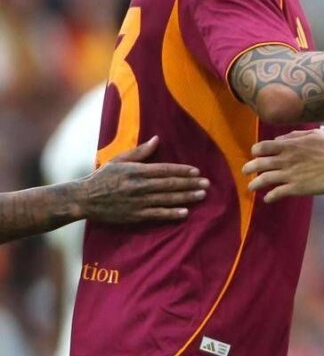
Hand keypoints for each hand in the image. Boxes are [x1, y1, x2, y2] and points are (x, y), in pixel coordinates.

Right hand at [78, 136, 208, 222]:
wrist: (83, 199)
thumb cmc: (102, 177)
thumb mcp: (119, 160)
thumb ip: (140, 152)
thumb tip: (157, 139)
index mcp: (136, 170)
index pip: (165, 169)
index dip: (182, 170)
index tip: (197, 171)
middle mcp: (139, 186)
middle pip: (170, 184)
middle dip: (190, 184)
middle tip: (207, 184)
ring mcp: (137, 201)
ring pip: (166, 199)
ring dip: (186, 197)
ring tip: (201, 195)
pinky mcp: (134, 215)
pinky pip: (156, 214)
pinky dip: (171, 213)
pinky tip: (184, 212)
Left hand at [243, 129, 323, 202]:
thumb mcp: (314, 134)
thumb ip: (295, 135)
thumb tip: (280, 139)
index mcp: (289, 145)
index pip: (262, 147)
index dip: (256, 151)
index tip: (257, 154)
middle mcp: (285, 159)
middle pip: (258, 163)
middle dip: (249, 168)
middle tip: (246, 171)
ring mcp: (289, 174)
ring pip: (263, 180)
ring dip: (254, 184)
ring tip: (251, 187)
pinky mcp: (296, 188)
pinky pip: (276, 193)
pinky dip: (269, 196)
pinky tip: (268, 198)